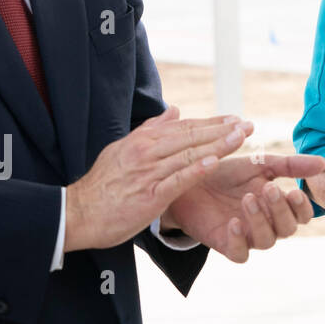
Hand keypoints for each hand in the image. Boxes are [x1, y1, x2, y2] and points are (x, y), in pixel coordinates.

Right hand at [65, 107, 252, 252]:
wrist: (76, 213)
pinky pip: (176, 180)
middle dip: (223, 130)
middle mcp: (148, 152)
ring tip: (240, 138)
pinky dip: (195, 170)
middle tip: (248, 125)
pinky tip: (214, 164)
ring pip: (189, 154)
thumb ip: (151, 129)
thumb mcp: (123, 148)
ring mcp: (148, 173)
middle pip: (192, 137)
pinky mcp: (148, 196)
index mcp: (144, 140)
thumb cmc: (103, 184)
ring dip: (217, 145)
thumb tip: (173, 110)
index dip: (212, 122)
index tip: (235, 119)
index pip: (185, 127)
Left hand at [160, 152, 324, 261]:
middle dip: (280, 211)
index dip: (302, 207)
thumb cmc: (227, 173)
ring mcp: (247, 236)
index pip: (302, 215)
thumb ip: (291, 165)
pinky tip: (234, 222)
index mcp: (278, 205)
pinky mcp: (226, 245)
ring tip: (247, 199)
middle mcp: (267, 224)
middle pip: (287, 229)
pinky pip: (240, 254)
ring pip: (267, 241)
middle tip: (269, 189)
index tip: (294, 192)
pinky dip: (240, 240)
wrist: (188, 181)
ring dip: (261, 221)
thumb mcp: (260, 164)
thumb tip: (324, 163)